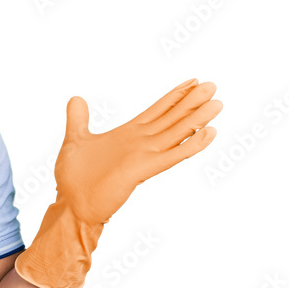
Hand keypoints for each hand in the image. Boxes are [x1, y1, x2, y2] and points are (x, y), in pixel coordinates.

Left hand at [54, 78, 222, 225]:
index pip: (157, 111)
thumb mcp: (75, 140)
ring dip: (197, 119)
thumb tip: (76, 98)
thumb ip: (78, 119)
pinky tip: (209, 133)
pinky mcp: (143, 170)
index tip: (192, 81)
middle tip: (212, 85)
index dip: (175, 96)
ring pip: (177, 133)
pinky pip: (173, 155)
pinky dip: (192, 145)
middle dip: (192, 102)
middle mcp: (140, 144)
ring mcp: (144, 156)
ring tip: (217, 104)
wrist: (72, 206)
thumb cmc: (74, 178)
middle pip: (172, 118)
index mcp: (128, 135)